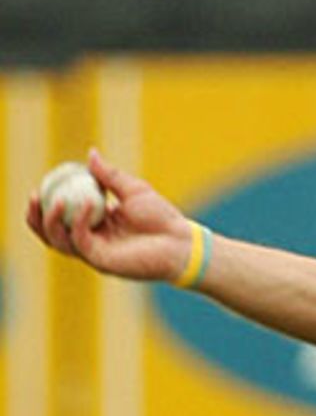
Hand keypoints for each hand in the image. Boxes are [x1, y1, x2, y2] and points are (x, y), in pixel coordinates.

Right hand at [26, 148, 193, 281]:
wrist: (180, 241)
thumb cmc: (162, 217)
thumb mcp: (133, 189)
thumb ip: (110, 175)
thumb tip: (91, 154)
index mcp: (95, 224)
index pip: (61, 217)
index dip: (45, 204)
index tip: (40, 184)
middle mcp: (91, 240)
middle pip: (52, 233)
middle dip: (36, 217)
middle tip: (34, 195)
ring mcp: (95, 252)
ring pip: (59, 241)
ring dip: (52, 221)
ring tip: (55, 200)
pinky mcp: (102, 262)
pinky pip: (81, 241)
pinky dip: (78, 222)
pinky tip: (84, 204)